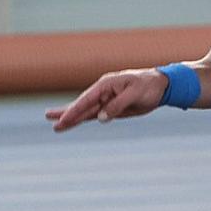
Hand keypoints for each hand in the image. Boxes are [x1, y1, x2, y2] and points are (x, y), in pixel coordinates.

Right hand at [46, 68, 169, 130]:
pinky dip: (84, 119)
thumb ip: (117, 105)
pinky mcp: (111, 108)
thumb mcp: (135, 93)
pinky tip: (74, 122)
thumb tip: (101, 118)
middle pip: (81, 105)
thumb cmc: (148, 86)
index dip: (74, 110)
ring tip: (56, 125)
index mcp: (106, 85)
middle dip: (67, 114)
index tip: (63, 120)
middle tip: (50, 120)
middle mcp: (102, 92)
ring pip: (86, 112)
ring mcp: (106, 100)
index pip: (86, 100)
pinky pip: (95, 115)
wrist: (160, 85)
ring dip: (72, 118)